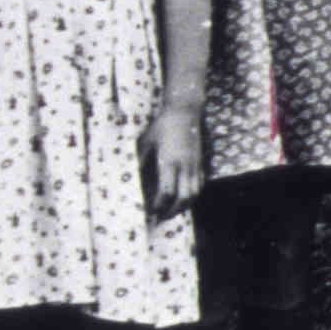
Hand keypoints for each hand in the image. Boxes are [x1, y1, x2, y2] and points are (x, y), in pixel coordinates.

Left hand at [142, 101, 203, 219]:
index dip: (159, 204)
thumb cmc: (162, 125)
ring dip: (184, 206)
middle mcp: (185, 166)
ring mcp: (195, 164)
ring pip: (195, 193)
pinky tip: (183, 197)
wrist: (185, 112)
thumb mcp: (145, 141)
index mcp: (170, 161)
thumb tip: (129, 177)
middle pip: (184, 197)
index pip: (167, 191)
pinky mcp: (200, 162)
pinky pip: (199, 184)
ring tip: (172, 211)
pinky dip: (192, 195)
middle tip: (161, 218)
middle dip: (173, 211)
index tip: (150, 210)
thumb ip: (139, 160)